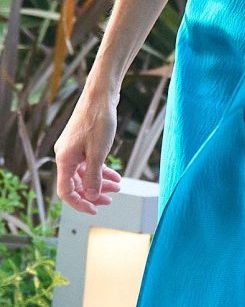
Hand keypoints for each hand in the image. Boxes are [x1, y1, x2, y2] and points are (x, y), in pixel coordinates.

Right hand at [54, 86, 122, 216]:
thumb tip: (92, 196)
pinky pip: (89, 163)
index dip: (80, 203)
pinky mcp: (81, 143)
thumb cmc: (99, 121)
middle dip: (94, 193)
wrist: (101, 95)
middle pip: (75, 184)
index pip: (66, 191)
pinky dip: (101, 170)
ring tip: (118, 187)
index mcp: (64, 159)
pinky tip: (115, 175)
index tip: (95, 210)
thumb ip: (93, 177)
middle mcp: (65, 155)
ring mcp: (73, 149)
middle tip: (111, 200)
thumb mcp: (98, 153)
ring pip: (84, 174)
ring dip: (100, 182)